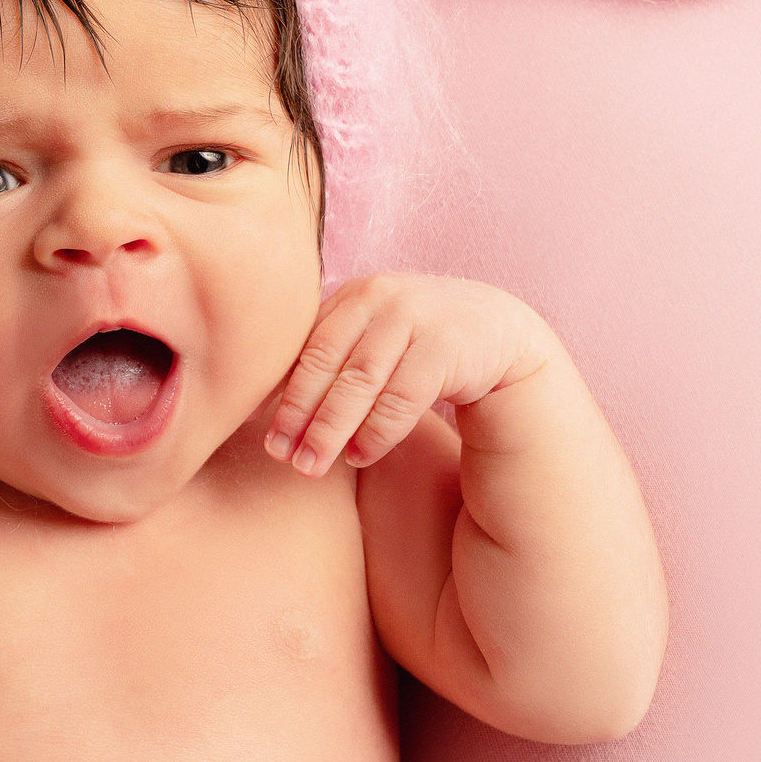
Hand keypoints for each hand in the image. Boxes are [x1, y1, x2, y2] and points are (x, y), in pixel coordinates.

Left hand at [264, 274, 554, 476]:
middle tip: (279, 456)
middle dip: (298, 413)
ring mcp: (414, 315)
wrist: (499, 332)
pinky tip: (361, 456)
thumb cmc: (418, 345)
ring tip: (310, 466)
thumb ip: (330, 362)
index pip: (304, 346)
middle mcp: (379, 296)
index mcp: (351, 295)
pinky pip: (402, 395)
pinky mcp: (447, 344)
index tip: (262, 434)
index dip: (279, 392)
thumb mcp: (372, 342)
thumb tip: (260, 407)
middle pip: (325, 362)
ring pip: (359, 381)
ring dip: (330, 428)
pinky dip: (378, 430)